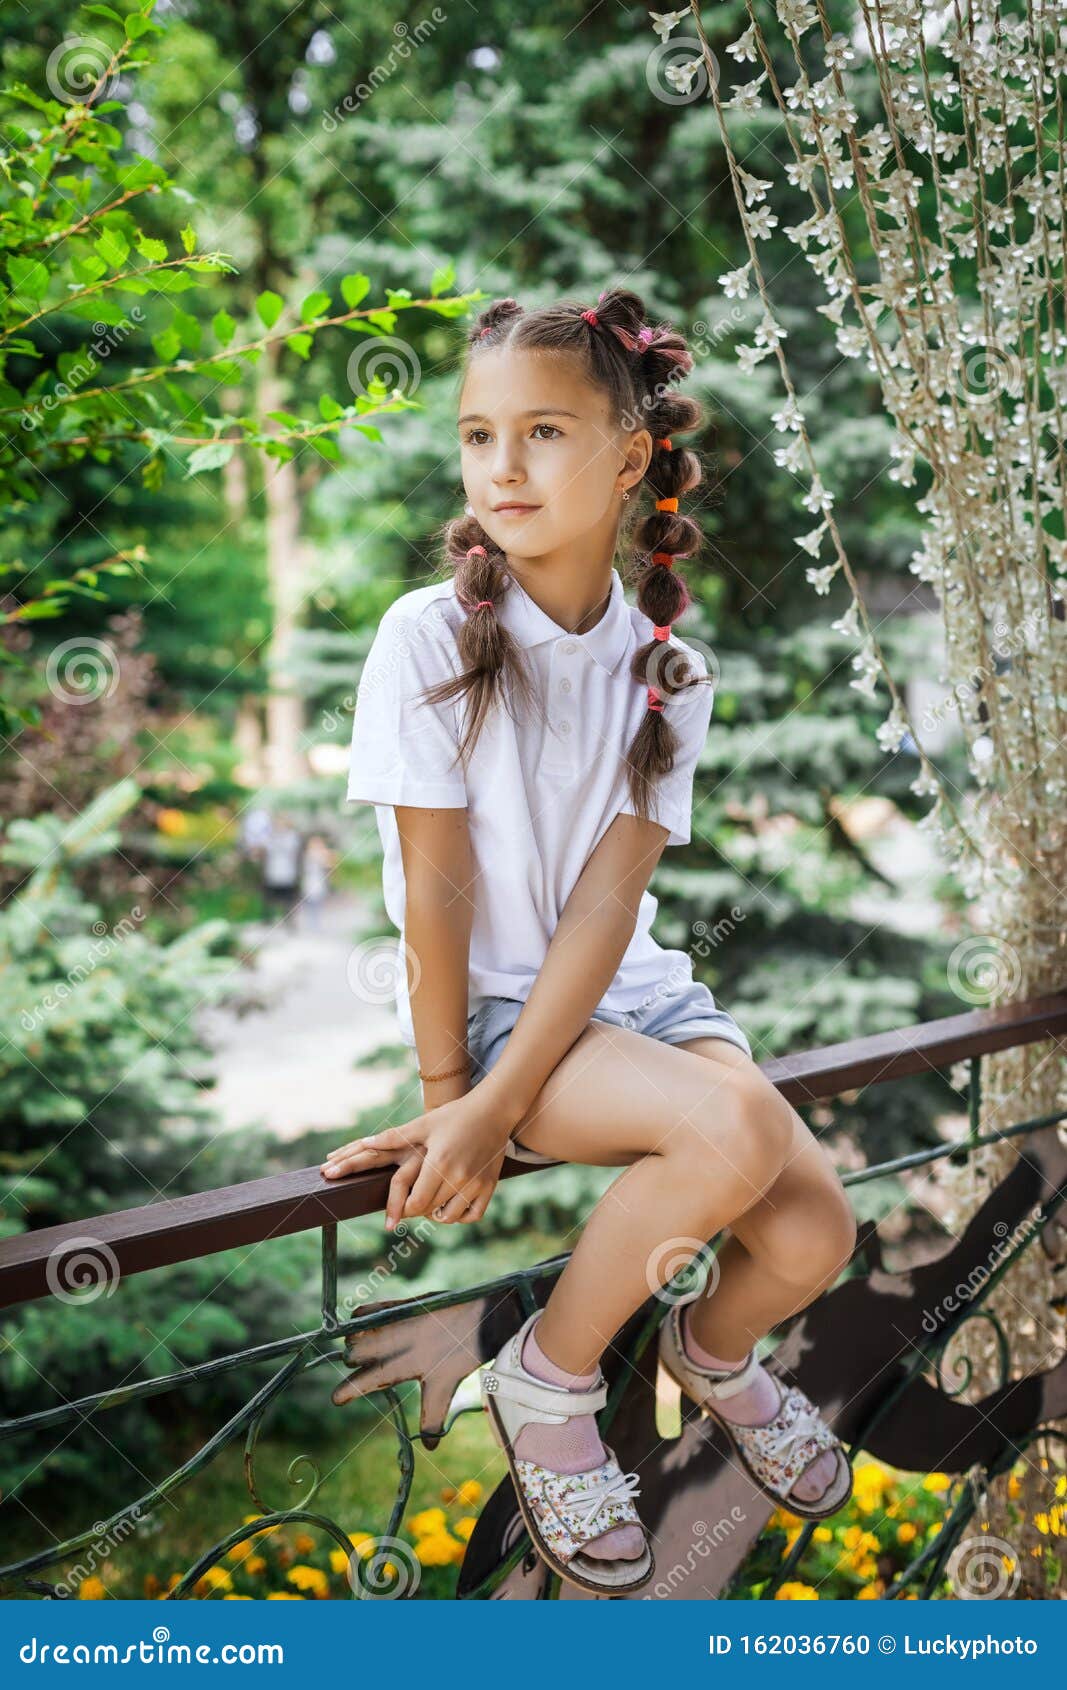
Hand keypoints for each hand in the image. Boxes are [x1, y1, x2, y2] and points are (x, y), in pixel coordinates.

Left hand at [319, 1092, 511, 1227]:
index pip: (416, 1202)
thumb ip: (394, 1137)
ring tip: (429, 1203)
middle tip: (409, 1204)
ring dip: (435, 1215)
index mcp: (438, 1163)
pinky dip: (460, 1216)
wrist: (493, 1110)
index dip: (403, 1210)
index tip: (397, 1208)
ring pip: (449, 1217)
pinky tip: (450, 1204)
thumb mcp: (424, 1124)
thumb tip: (366, 1142)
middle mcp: (458, 1177)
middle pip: (429, 1210)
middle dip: (415, 1210)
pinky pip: (472, 1215)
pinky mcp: (489, 1186)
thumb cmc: (455, 1115)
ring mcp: (476, 1184)